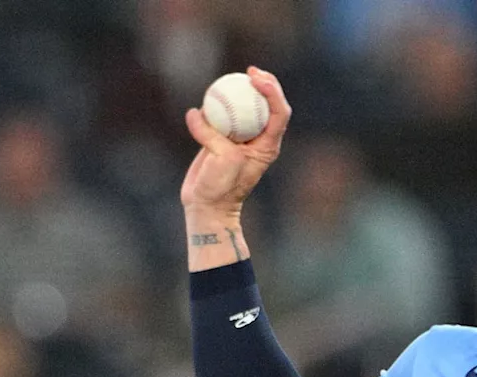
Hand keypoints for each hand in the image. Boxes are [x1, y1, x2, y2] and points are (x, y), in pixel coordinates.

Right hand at [181, 66, 290, 216]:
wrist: (206, 205)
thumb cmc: (221, 186)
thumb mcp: (224, 159)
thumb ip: (214, 135)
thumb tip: (197, 113)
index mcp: (267, 145)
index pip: (279, 113)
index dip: (273, 92)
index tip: (257, 79)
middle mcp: (257, 140)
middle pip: (266, 106)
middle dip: (264, 85)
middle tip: (250, 71)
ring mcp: (239, 140)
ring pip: (243, 110)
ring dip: (238, 93)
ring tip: (227, 80)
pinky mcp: (221, 141)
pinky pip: (218, 118)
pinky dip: (212, 109)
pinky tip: (203, 103)